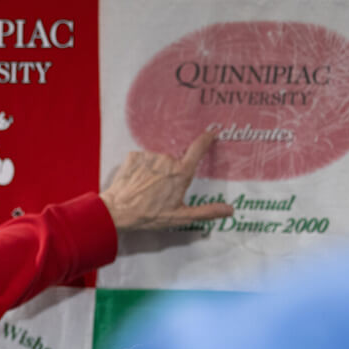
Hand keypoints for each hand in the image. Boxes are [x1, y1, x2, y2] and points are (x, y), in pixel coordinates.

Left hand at [98, 132, 233, 231]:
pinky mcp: (134, 155)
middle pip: (174, 161)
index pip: (198, 148)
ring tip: (147, 188)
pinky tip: (136, 182)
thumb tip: (230, 210)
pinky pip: (142, 159)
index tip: (212, 131)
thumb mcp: (180, 217)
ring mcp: (149, 156)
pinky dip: (141, 168)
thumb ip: (207, 212)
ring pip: (158, 160)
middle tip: (161, 190)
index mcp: (181, 173)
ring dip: (155, 171)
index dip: (207, 138)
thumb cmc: (149, 215)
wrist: (118, 212)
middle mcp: (167, 159)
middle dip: (171, 172)